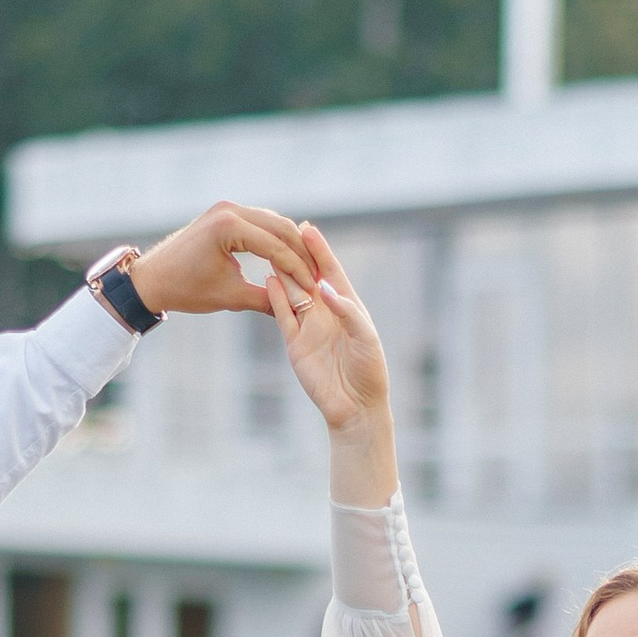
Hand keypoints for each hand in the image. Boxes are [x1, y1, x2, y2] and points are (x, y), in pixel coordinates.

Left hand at [128, 202, 316, 317]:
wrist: (153, 278)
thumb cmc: (186, 290)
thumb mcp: (229, 297)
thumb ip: (266, 300)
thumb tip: (299, 308)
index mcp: (229, 226)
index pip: (276, 246)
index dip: (298, 269)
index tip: (313, 288)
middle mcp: (230, 210)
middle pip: (281, 227)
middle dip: (301, 253)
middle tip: (318, 275)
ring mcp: (227, 208)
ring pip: (273, 222)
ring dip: (291, 245)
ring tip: (307, 268)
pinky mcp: (225, 213)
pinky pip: (260, 223)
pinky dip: (276, 240)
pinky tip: (288, 258)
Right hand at [263, 226, 397, 501]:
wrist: (355, 407)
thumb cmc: (369, 371)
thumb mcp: (365, 337)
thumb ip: (346, 310)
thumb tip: (324, 287)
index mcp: (347, 306)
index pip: (331, 271)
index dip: (320, 250)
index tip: (308, 229)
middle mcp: (326, 312)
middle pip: (308, 277)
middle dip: (297, 254)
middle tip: (283, 229)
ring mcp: (309, 327)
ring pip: (292, 292)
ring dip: (283, 271)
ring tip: (269, 248)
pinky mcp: (295, 344)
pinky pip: (282, 316)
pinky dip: (275, 298)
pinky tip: (268, 279)